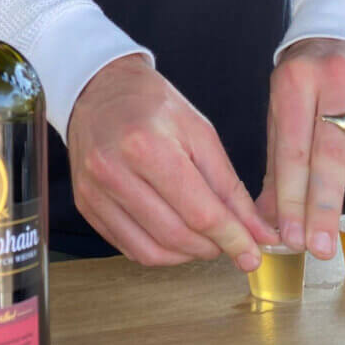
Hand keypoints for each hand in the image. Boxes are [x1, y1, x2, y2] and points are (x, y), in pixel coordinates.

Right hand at [67, 55, 277, 269]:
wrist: (99, 88)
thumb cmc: (152, 104)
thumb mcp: (200, 132)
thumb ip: (230, 187)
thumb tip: (258, 233)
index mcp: (146, 146)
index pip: (199, 212)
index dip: (233, 239)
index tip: (253, 254)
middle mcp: (113, 171)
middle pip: (176, 235)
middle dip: (212, 247)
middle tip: (230, 241)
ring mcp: (94, 191)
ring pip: (152, 251)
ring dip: (186, 255)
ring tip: (203, 239)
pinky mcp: (86, 204)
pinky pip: (129, 248)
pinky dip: (159, 252)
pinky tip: (174, 236)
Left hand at [257, 38, 344, 258]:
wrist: (341, 39)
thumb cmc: (307, 89)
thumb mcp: (281, 115)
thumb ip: (277, 169)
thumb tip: (267, 224)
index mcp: (295, 82)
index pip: (292, 151)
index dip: (292, 200)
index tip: (292, 238)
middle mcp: (335, 78)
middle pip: (333, 152)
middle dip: (324, 207)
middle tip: (320, 247)